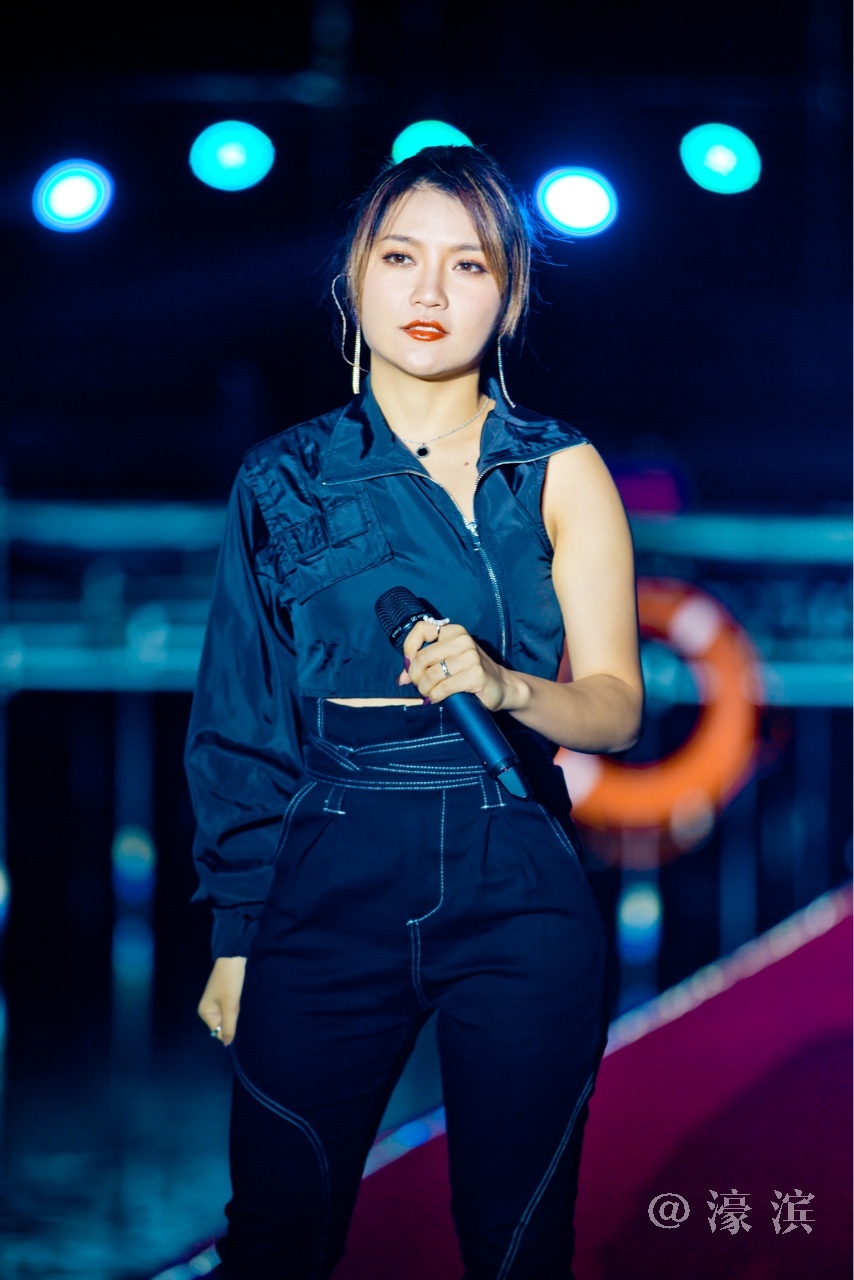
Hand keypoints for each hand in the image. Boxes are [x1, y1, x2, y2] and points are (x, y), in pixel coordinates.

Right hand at [198, 955, 246, 1045]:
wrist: (232, 958)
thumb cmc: (230, 982)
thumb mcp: (230, 1006)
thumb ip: (228, 1027)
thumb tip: (226, 1045)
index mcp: (205, 1013)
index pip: (218, 1032)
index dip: (230, 1027)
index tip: (235, 1015)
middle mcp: (207, 1010)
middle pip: (223, 1024)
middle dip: (233, 1018)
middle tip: (236, 1004)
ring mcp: (215, 1002)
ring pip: (228, 1016)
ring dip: (235, 1011)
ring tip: (237, 999)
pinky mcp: (222, 996)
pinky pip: (230, 1008)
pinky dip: (236, 1005)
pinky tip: (238, 996)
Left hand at [395, 618, 517, 712]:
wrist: (502, 686)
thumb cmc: (470, 674)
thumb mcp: (447, 663)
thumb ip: (423, 666)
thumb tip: (401, 678)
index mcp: (454, 631)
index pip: (421, 629)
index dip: (409, 648)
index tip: (410, 664)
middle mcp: (462, 640)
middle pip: (422, 657)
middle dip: (415, 677)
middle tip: (420, 687)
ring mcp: (471, 656)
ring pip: (431, 675)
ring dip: (424, 690)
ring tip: (428, 694)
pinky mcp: (475, 675)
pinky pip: (443, 688)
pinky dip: (435, 697)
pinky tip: (436, 699)